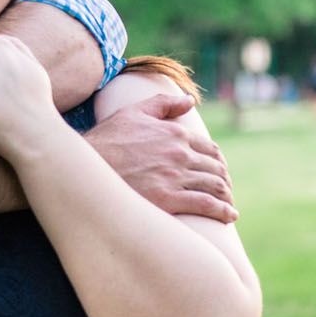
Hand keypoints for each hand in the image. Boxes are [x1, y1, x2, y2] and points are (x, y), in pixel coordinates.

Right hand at [87, 93, 236, 223]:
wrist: (86, 167)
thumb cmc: (108, 139)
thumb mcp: (135, 112)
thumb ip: (164, 103)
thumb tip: (190, 101)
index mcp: (175, 133)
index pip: (210, 149)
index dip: (218, 162)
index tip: (218, 171)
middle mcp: (179, 154)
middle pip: (216, 169)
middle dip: (224, 180)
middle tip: (224, 191)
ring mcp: (175, 177)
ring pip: (215, 186)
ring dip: (226, 196)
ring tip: (227, 204)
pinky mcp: (168, 199)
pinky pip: (206, 205)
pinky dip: (223, 211)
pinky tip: (229, 215)